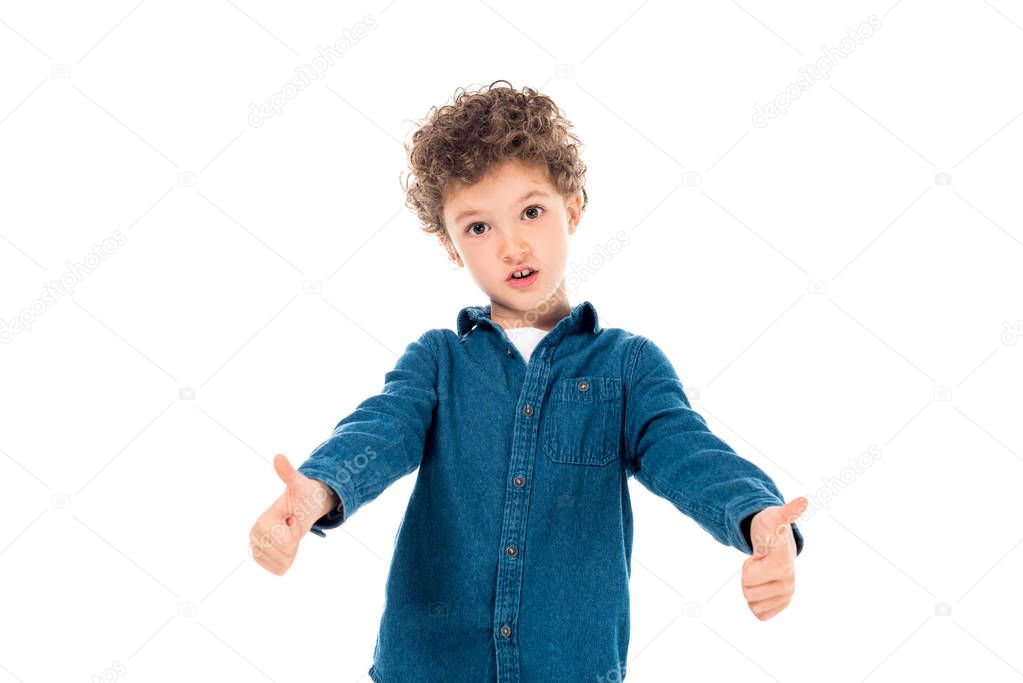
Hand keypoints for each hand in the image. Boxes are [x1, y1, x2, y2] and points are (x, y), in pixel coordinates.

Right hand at [249, 453, 335, 575]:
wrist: (303, 506)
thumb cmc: (303, 495)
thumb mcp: (300, 485)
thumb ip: (288, 474)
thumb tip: (278, 456)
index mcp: (262, 520)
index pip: (283, 541)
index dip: (294, 533)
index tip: (294, 520)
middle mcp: (254, 534)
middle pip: (282, 554)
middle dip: (294, 543)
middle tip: (292, 526)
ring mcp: (256, 547)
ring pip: (280, 563)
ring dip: (291, 552)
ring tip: (290, 535)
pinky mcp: (261, 557)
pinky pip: (277, 569)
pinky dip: (287, 562)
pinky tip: (288, 548)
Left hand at [740, 496, 807, 620]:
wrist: (778, 543)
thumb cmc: (772, 529)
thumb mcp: (774, 517)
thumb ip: (788, 511)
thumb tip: (804, 500)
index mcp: (783, 564)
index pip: (748, 577)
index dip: (748, 564)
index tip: (759, 554)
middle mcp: (789, 582)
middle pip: (747, 591)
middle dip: (748, 575)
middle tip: (759, 562)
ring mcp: (787, 595)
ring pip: (752, 603)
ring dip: (751, 587)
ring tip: (762, 570)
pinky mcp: (783, 604)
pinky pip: (760, 614)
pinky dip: (755, 602)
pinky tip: (763, 585)